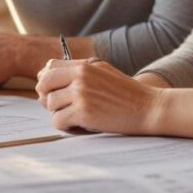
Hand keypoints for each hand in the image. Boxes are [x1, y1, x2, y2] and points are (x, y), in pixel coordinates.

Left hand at [36, 59, 163, 134]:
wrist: (148, 107)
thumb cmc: (125, 92)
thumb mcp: (102, 71)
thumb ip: (78, 70)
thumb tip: (47, 72)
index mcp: (84, 66)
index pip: (49, 67)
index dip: (47, 80)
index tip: (55, 91)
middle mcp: (80, 77)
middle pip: (43, 85)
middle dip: (48, 98)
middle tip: (62, 107)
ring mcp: (81, 95)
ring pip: (50, 105)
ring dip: (60, 113)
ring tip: (76, 117)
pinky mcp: (84, 113)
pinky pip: (58, 121)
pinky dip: (66, 126)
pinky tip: (81, 126)